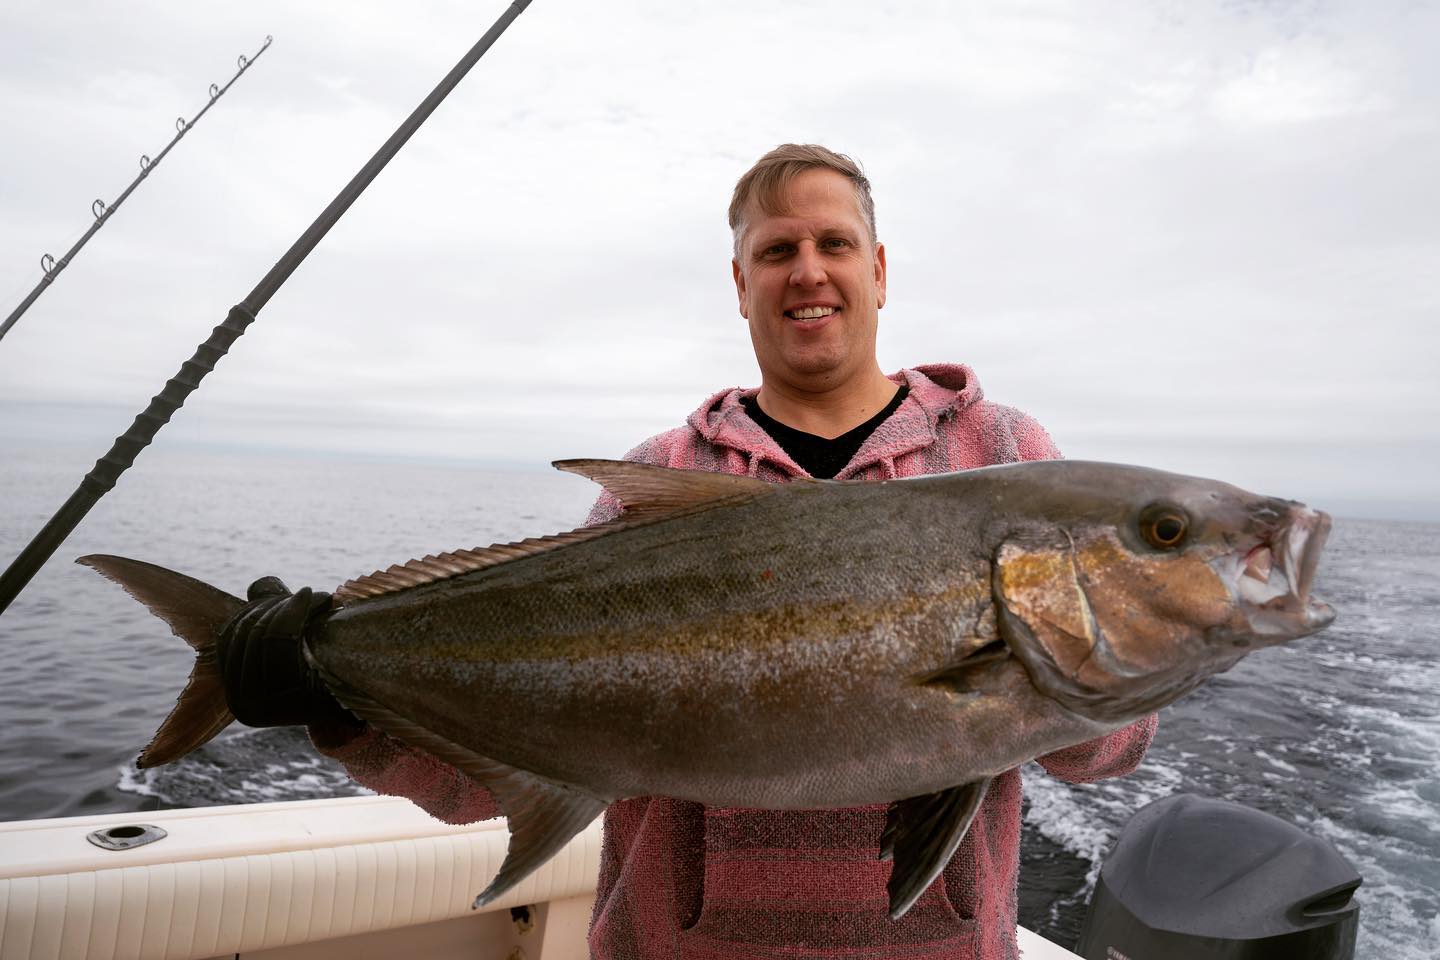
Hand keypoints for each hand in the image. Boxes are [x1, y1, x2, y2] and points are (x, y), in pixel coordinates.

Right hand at [216, 576, 357, 728]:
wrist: (360, 701)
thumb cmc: (325, 670)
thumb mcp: (292, 646)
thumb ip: (271, 618)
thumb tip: (259, 587)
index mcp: (235, 693)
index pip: (229, 638)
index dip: (254, 608)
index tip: (284, 596)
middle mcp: (242, 705)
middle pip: (249, 634)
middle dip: (277, 605)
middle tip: (307, 593)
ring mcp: (266, 706)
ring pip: (268, 635)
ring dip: (293, 606)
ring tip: (320, 597)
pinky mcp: (292, 699)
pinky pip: (287, 643)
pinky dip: (302, 613)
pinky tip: (322, 600)